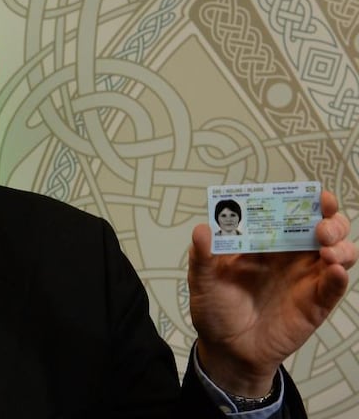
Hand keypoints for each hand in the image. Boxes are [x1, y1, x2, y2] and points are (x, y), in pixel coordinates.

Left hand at [188, 190, 356, 395]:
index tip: (312, 194)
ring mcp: (306, 278)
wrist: (227, 349)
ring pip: (340, 252)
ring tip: (326, 249)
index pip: (291, 213)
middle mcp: (290, 255)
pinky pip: (335, 286)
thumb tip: (201, 229)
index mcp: (265, 242)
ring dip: (341, 245)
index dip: (305, 201)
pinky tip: (335, 270)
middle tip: (320, 226)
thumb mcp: (202, 281)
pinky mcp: (316, 303)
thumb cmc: (216, 309)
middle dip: (330, 220)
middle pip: (324, 227)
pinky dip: (340, 276)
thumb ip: (202, 256)